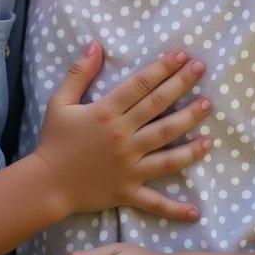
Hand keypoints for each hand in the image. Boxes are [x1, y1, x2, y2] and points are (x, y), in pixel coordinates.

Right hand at [34, 44, 211, 221]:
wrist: (46, 183)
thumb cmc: (54, 140)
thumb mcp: (60, 101)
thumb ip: (79, 72)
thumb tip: (95, 45)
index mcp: (106, 113)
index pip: (140, 85)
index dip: (162, 68)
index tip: (182, 55)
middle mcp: (122, 136)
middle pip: (158, 107)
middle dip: (182, 86)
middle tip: (201, 70)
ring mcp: (128, 165)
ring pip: (166, 146)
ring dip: (189, 128)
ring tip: (208, 111)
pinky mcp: (128, 190)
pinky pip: (155, 201)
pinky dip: (175, 208)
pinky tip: (195, 210)